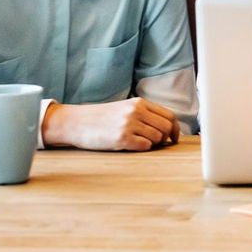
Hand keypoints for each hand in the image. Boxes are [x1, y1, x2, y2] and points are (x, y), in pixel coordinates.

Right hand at [41, 97, 178, 151]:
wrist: (76, 122)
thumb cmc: (101, 118)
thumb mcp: (124, 108)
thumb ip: (144, 113)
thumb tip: (167, 128)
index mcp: (139, 102)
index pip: (169, 115)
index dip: (175, 129)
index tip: (174, 138)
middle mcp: (136, 111)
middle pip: (166, 127)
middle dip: (166, 138)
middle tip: (158, 144)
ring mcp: (129, 124)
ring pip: (157, 138)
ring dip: (151, 144)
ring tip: (137, 142)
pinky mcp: (122, 138)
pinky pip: (145, 146)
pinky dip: (142, 148)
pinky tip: (130, 145)